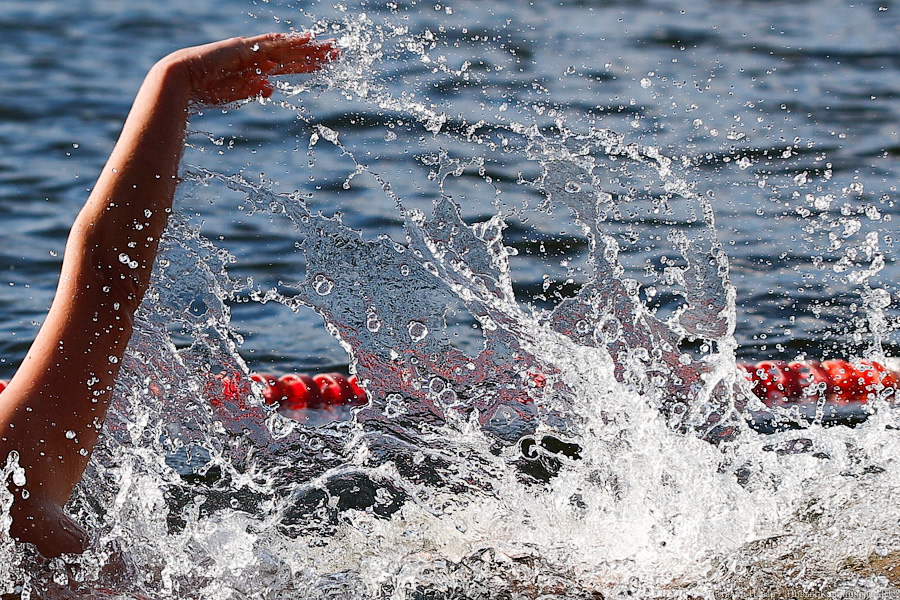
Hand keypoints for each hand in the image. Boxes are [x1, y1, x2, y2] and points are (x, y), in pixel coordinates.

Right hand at [162, 32, 339, 105]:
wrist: (182, 80)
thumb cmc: (203, 90)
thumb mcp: (235, 94)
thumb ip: (253, 90)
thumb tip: (271, 88)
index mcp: (255, 69)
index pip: (287, 66)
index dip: (306, 64)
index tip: (324, 65)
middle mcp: (257, 57)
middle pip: (292, 54)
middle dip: (315, 53)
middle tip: (337, 51)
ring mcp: (251, 50)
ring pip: (287, 47)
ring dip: (309, 47)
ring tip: (329, 47)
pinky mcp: (244, 48)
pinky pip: (271, 44)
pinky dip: (289, 41)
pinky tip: (305, 39)